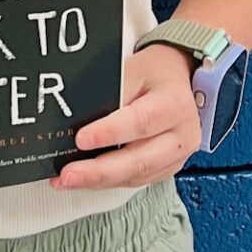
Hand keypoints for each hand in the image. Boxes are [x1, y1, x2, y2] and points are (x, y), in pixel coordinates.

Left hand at [49, 45, 199, 190]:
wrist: (176, 81)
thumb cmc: (154, 74)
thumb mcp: (132, 70)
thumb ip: (110, 94)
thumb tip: (78, 118)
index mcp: (174, 104)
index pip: (140, 122)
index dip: (110, 133)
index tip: (82, 139)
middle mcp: (181, 134)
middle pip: (140, 160)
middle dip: (100, 171)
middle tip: (69, 174)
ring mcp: (177, 155)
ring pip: (137, 176)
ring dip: (101, 181)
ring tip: (72, 179)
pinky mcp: (168, 168)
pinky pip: (138, 180)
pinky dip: (111, 181)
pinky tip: (90, 180)